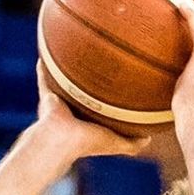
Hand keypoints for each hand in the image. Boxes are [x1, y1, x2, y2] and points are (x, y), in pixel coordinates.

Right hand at [32, 62, 150, 162]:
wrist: (61, 139)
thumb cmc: (87, 142)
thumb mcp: (115, 143)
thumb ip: (132, 144)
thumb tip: (149, 137)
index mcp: (89, 122)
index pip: (99, 108)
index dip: (107, 98)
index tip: (117, 85)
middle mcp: (74, 112)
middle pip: (82, 94)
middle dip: (88, 82)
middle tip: (96, 64)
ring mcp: (60, 104)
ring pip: (64, 85)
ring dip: (68, 73)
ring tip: (73, 53)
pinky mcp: (48, 96)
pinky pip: (45, 78)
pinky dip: (45, 68)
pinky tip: (47, 51)